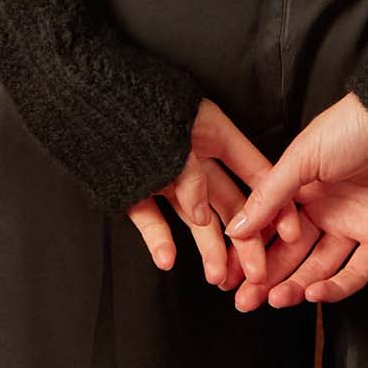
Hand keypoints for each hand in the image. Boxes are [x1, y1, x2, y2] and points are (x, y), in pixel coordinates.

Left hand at [123, 94, 307, 298]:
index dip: (274, 201)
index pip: (253, 170)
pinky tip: (167, 259)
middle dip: (243, 239)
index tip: (290, 233)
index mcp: (211, 130)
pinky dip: (159, 238)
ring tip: (216, 277)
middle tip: (255, 275)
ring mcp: (164, 173)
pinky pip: (150, 218)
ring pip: (193, 216)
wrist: (77, 90)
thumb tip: (203, 217)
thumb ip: (192, 175)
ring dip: (206, 248)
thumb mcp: (173, 133)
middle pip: (227, 201)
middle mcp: (192, 155)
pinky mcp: (134, 188)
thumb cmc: (131, 100)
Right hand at [223, 90, 367, 306]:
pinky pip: (356, 272)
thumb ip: (270, 196)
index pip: (270, 228)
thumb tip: (237, 226)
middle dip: (266, 277)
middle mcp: (326, 209)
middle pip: (291, 253)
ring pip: (319, 267)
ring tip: (273, 299)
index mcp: (303, 187)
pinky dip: (334, 287)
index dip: (250, 251)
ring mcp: (353, 225)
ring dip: (295, 286)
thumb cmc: (354, 126)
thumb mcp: (302, 157)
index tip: (230, 272)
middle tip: (244, 300)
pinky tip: (312, 293)